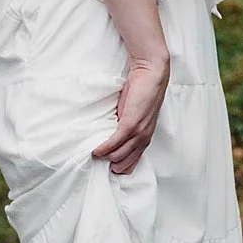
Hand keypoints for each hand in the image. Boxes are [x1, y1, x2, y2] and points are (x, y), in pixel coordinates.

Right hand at [91, 54, 168, 174]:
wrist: (151, 74)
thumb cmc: (142, 91)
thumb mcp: (134, 112)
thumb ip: (126, 123)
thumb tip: (111, 132)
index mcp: (145, 136)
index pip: (132, 162)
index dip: (120, 167)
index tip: (106, 168)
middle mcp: (143, 138)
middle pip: (125, 162)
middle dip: (112, 166)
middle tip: (96, 165)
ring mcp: (138, 132)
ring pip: (119, 154)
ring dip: (105, 157)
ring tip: (92, 157)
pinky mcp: (131, 123)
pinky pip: (115, 142)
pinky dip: (105, 148)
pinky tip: (95, 150)